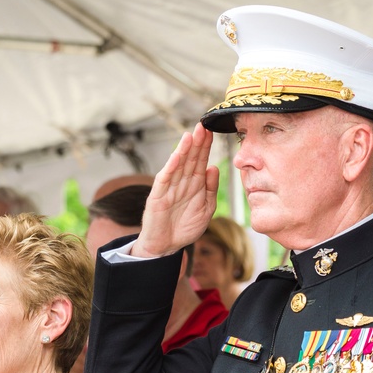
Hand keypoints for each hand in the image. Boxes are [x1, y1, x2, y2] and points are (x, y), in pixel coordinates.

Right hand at [133, 122, 219, 257]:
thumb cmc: (185, 228)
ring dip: (184, 150)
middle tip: (203, 125)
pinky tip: (177, 155)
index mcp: (194, 184)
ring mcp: (169, 188)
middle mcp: (181, 182)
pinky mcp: (158, 196)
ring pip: (178, 165)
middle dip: (197, 143)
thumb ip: (211, 189)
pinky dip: (171, 167)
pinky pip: (165, 179)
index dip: (205, 146)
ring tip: (191, 135)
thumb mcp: (206, 209)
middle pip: (190, 159)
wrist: (166, 246)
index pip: (200, 161)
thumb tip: (214, 168)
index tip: (212, 130)